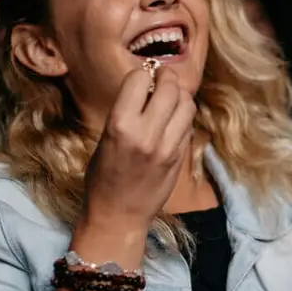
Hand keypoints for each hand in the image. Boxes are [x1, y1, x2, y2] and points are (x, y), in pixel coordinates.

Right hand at [80, 66, 195, 236]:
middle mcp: (147, 133)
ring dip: (180, 96)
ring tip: (170, 99)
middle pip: (170, 87)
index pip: (138, 79)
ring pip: (187, 104)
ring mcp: (168, 146)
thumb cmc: (103, 177)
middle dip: (166, 78)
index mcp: (120, 125)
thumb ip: (127, 112)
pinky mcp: (180, 157)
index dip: (141, 74)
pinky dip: (183, 117)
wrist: (118, 215)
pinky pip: (189, 125)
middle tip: (161, 80)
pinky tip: (173, 121)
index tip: (141, 79)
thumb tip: (147, 85)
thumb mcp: (106, 139)